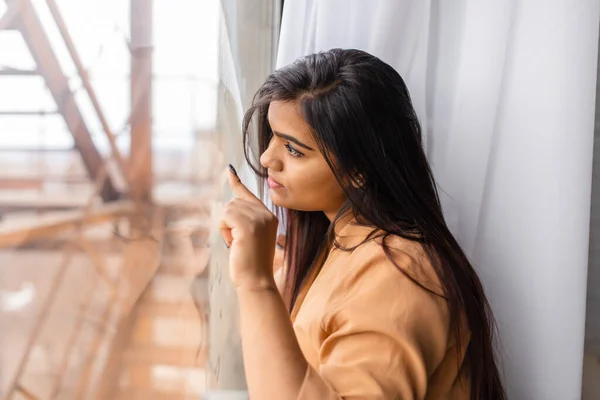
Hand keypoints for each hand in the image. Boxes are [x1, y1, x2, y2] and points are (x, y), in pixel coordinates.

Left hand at [220, 167, 278, 289]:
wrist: (256, 280)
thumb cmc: (250, 263)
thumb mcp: (249, 238)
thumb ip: (245, 220)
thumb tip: (230, 207)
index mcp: (269, 217)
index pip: (248, 195)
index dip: (236, 183)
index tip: (229, 171)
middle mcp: (266, 214)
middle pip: (234, 201)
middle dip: (229, 221)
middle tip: (237, 241)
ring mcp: (259, 218)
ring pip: (229, 208)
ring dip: (226, 226)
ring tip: (236, 243)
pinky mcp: (249, 225)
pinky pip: (226, 215)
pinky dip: (224, 229)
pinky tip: (233, 242)